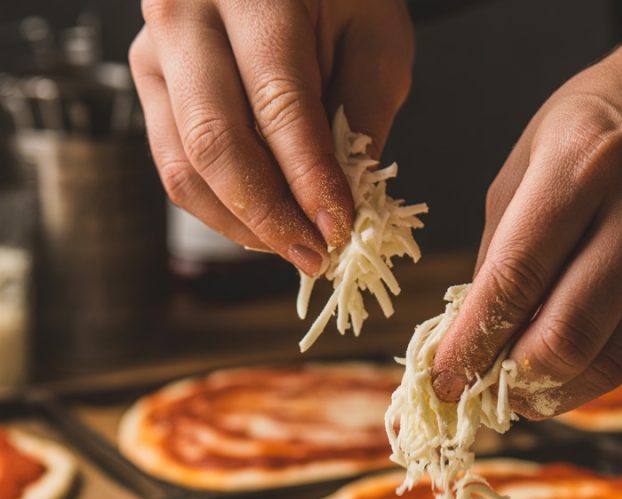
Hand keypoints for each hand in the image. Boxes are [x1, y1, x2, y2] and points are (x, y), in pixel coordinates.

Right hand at [130, 0, 412, 275]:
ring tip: (294, 246)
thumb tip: (349, 204)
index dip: (309, 180)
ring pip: (185, 168)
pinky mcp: (149, 85)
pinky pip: (176, 168)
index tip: (339, 230)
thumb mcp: (375, 38)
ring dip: (243, 225)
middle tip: (313, 255)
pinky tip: (265, 223)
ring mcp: (155, 53)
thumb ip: (365, 114)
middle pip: (215, 143)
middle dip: (269, 217)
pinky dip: (222, 210)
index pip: (278, 105)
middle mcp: (185, 16)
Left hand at [431, 0, 621, 415]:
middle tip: (484, 389)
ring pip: (610, 358)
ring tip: (522, 392)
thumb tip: (472, 340)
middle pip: (569, 334)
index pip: (516, 278)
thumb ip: (498, 252)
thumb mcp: (527, 163)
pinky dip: (593, 364)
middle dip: (514, 378)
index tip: (444, 378)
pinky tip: (570, 355)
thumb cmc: (594, 131)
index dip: (473, 342)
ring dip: (555, 392)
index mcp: (583, 164)